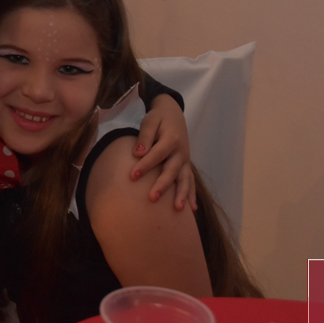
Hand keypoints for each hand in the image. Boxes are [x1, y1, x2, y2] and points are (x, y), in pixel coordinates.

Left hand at [131, 94, 196, 210]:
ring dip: (181, 194)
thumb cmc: (158, 118)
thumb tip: (138, 153)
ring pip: (184, 178)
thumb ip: (145, 137)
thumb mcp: (150, 121)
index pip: (157, 154)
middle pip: (172, 170)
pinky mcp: (185, 165)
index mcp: (171, 139)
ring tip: (177, 209)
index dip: (145, 165)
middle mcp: (181, 151)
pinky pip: (190, 181)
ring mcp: (185, 160)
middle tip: (152, 198)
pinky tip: (191, 209)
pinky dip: (191, 194)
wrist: (173, 113)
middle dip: (162, 185)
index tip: (132, 176)